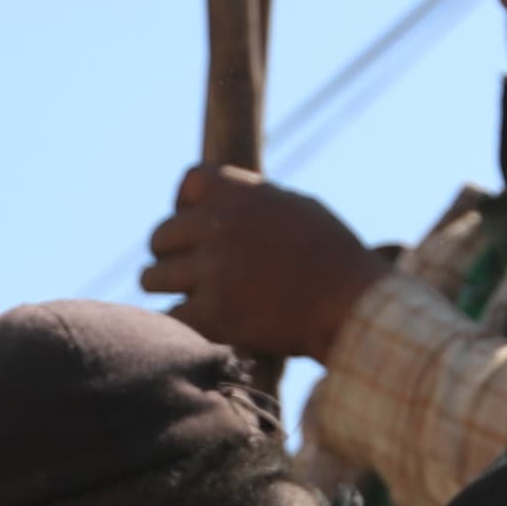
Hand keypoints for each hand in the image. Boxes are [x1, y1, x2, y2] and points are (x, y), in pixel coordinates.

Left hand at [141, 165, 388, 363]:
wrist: (353, 307)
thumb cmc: (337, 261)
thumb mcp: (299, 210)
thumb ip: (257, 203)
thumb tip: (227, 202)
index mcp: (242, 194)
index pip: (190, 182)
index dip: (186, 202)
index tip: (196, 223)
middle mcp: (220, 226)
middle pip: (162, 234)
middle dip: (171, 252)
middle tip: (190, 269)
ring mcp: (213, 270)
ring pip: (153, 277)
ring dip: (166, 287)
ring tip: (187, 295)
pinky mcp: (214, 315)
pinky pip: (171, 315)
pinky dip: (183, 322)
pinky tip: (200, 323)